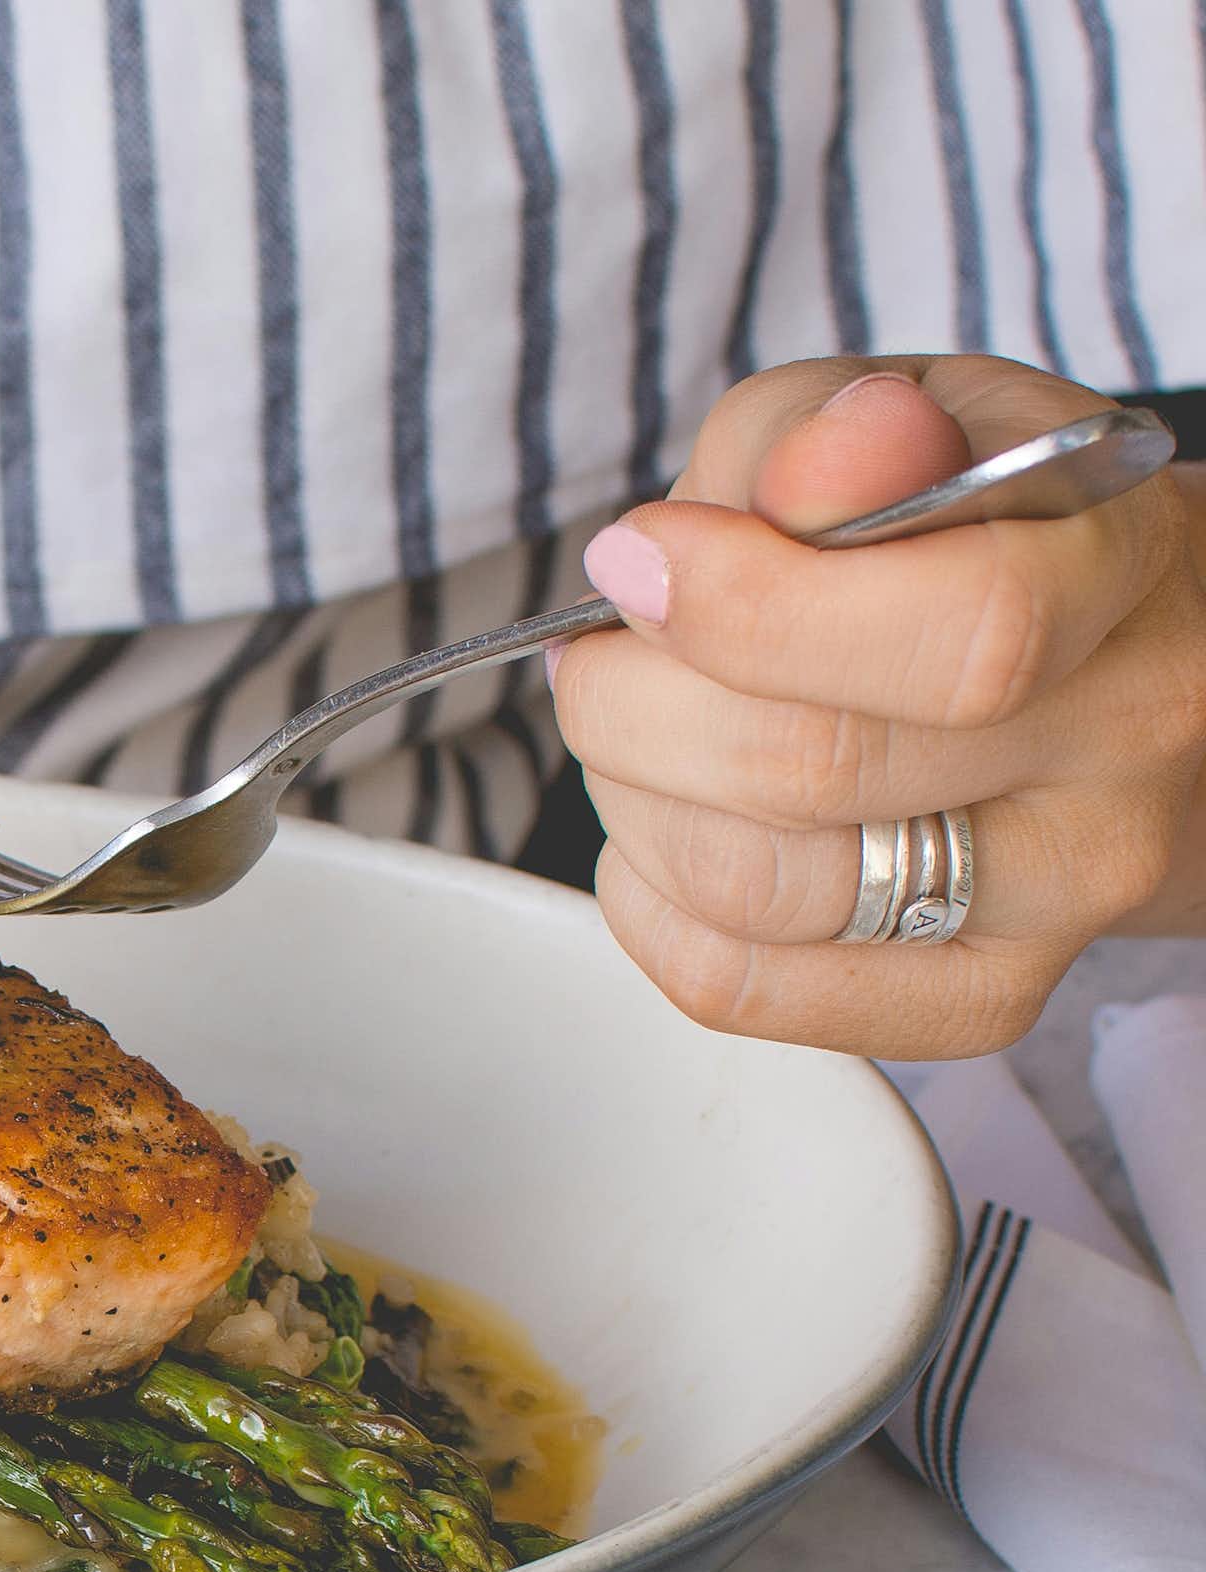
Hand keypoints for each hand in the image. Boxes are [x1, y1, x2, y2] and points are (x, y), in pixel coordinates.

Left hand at [550, 356, 1205, 1057]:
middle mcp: (1120, 742)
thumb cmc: (968, 529)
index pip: (964, 630)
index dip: (750, 607)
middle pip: (817, 771)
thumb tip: (811, 476)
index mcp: (1122, 568)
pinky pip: (744, 988)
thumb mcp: (904, 422)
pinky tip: (659, 830)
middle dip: (639, 708)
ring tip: (630, 739)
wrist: (1088, 659)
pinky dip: (648, 908)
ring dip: (634, 804)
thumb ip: (833, 435)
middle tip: (600, 661)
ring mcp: (1063, 891)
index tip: (638, 562)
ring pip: (763, 892)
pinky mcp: (980, 998)